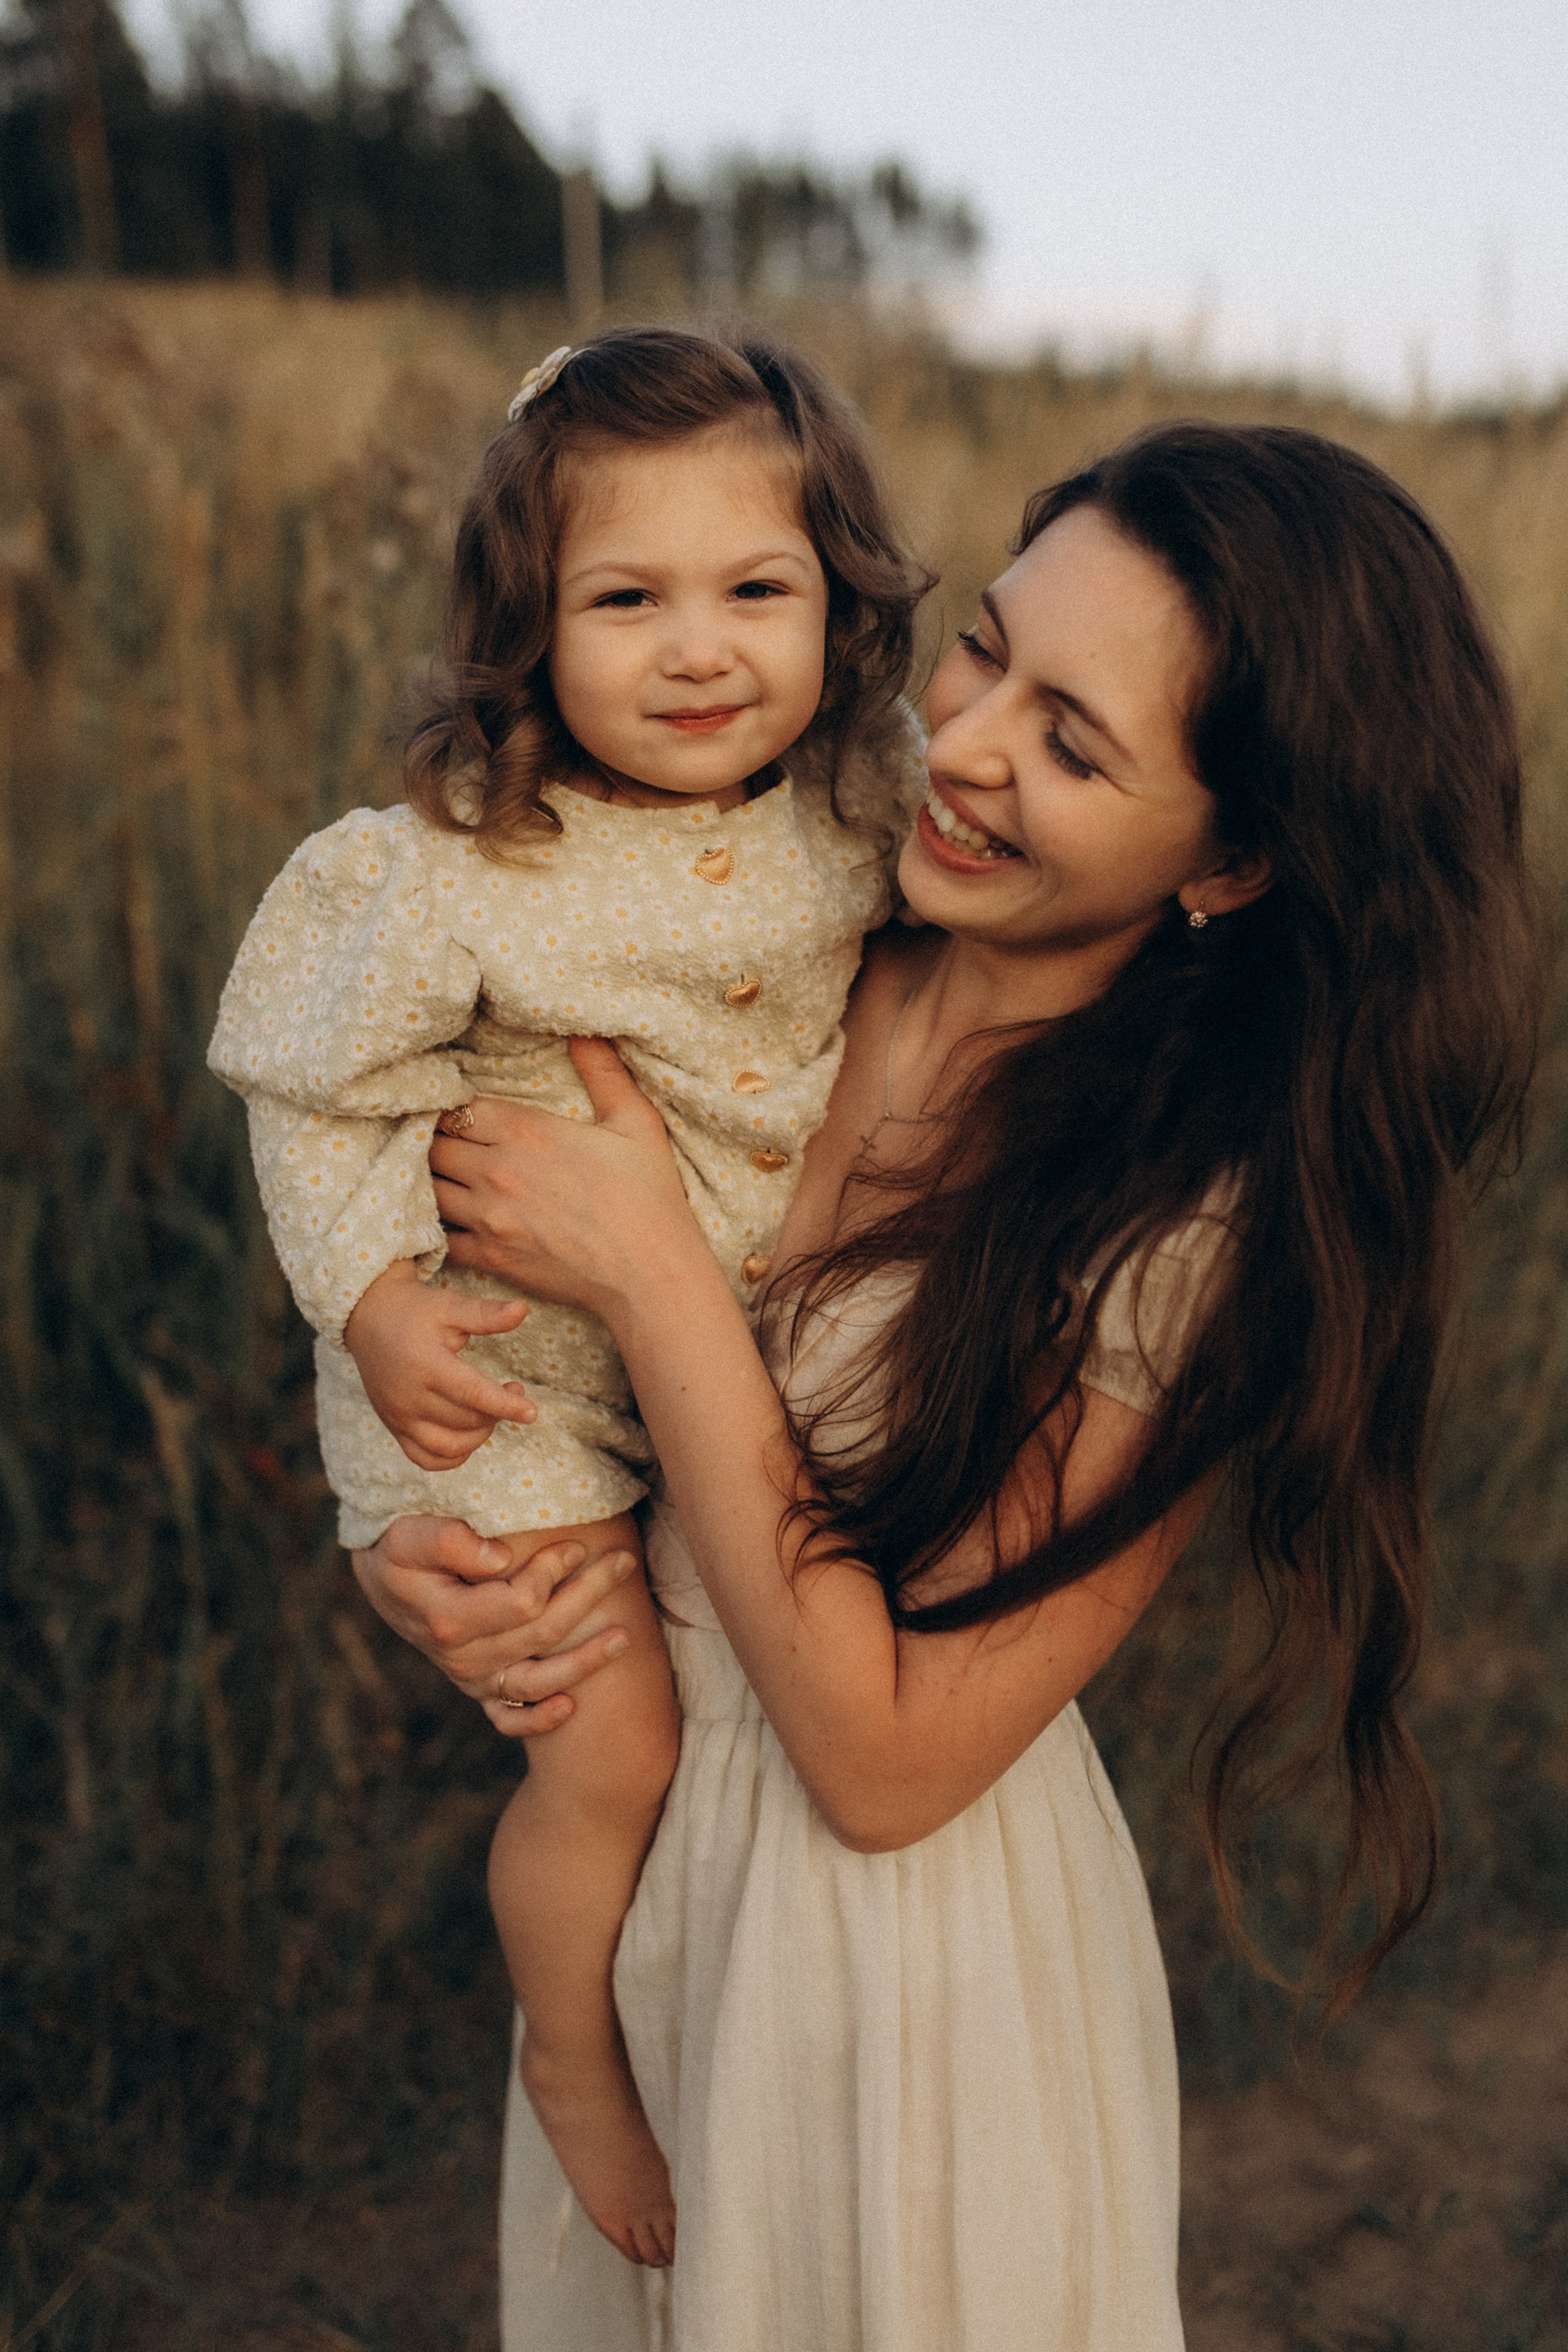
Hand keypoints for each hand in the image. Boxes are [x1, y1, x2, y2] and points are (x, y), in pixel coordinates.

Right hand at [343, 1258, 534, 1469]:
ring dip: (479, 1436)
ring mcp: (398, 1417)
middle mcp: (409, 1397)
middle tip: (514, 1389)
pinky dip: (453, 1456)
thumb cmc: (414, 1310)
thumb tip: (524, 1309)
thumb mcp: (449, 1305)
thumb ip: (485, 1314)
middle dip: (498, 1412)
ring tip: (491, 1411)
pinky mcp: (394, 1427)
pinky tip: (470, 1434)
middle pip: (465, 1421)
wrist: (367, 1318)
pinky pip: (425, 1459)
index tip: (532, 1412)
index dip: (505, 1406)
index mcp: (425, 1365)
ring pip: (448, 1447)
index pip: (472, 1394)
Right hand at [350, 1517, 641, 1736]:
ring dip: (585, 1662)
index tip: (576, 1544)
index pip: (520, 1602)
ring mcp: (471, 1677)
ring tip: (625, 1637)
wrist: (383, 1576)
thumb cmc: (399, 1545)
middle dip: (589, 1596)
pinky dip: (538, 1721)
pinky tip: (571, 1707)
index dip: (553, 1572)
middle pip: (540, 1634)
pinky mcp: (478, 1688)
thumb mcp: (409, 1535)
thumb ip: (448, 1541)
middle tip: (625, 1562)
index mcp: (448, 1619)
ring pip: (536, 1683)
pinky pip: (509, 1719)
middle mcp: (461, 1657)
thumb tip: (501, 1557)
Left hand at [429, 1039, 698, 1319]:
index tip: (457, 1112)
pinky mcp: (490, 1257)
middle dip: (435, 1141)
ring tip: (441, 1178)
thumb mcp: (636, 1124)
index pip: (457, 1108)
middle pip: (433, 1145)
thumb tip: (585, 1030)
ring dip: (431, 1181)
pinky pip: (440, 1237)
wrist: (653, 1276)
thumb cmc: (650, 1199)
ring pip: (427, 1189)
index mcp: (527, 1131)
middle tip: (444, 1144)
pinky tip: (448, 1222)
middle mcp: (497, 1171)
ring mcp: (488, 1217)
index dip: (452, 1108)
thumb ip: (604, 1072)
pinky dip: (436, 1229)